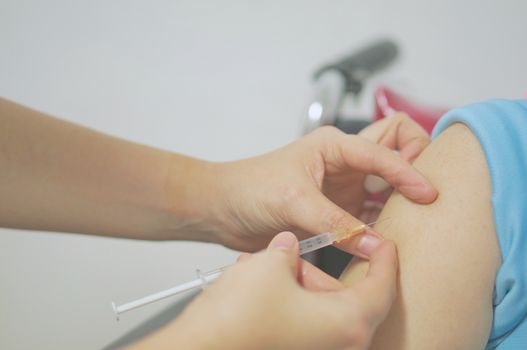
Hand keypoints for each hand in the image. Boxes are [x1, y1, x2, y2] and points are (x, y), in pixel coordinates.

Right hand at [130, 232, 397, 349]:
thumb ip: (290, 250)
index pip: (384, 285)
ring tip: (266, 266)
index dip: (383, 256)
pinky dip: (289, 303)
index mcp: (347, 324)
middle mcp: (339, 346)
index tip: (380, 241)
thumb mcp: (271, 265)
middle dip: (318, 269)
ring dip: (297, 284)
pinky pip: (303, 324)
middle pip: (346, 297)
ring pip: (321, 309)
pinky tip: (259, 286)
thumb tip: (289, 247)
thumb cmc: (235, 321)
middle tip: (297, 251)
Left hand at [205, 113, 436, 251]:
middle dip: (416, 165)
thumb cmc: (248, 189)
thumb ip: (334, 223)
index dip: (409, 171)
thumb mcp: (292, 201)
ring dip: (403, 198)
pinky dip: (385, 223)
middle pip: (398, 149)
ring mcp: (345, 187)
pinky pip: (373, 214)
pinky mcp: (339, 211)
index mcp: (335, 146)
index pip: (386, 150)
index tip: (427, 196)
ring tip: (418, 220)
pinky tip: (391, 237)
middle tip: (426, 195)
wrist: (223, 209)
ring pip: (390, 184)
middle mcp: (346, 163)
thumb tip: (375, 243)